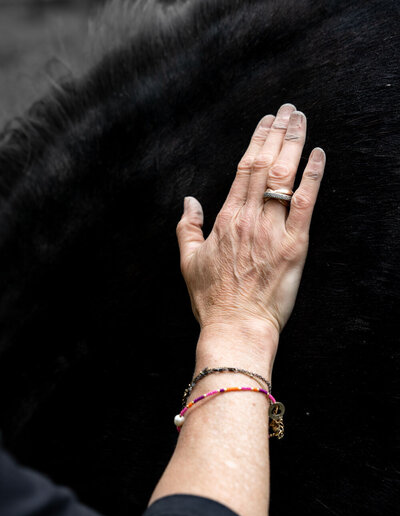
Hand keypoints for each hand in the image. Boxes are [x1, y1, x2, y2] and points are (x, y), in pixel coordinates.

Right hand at [176, 103, 325, 337]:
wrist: (236, 326)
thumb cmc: (213, 299)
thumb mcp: (189, 262)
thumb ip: (188, 228)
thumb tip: (189, 202)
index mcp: (226, 219)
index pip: (244, 169)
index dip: (257, 140)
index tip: (266, 121)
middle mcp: (250, 218)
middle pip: (266, 165)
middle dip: (278, 132)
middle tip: (288, 109)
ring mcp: (273, 230)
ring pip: (284, 177)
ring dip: (294, 144)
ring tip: (301, 120)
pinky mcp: (293, 246)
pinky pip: (305, 204)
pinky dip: (313, 177)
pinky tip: (318, 155)